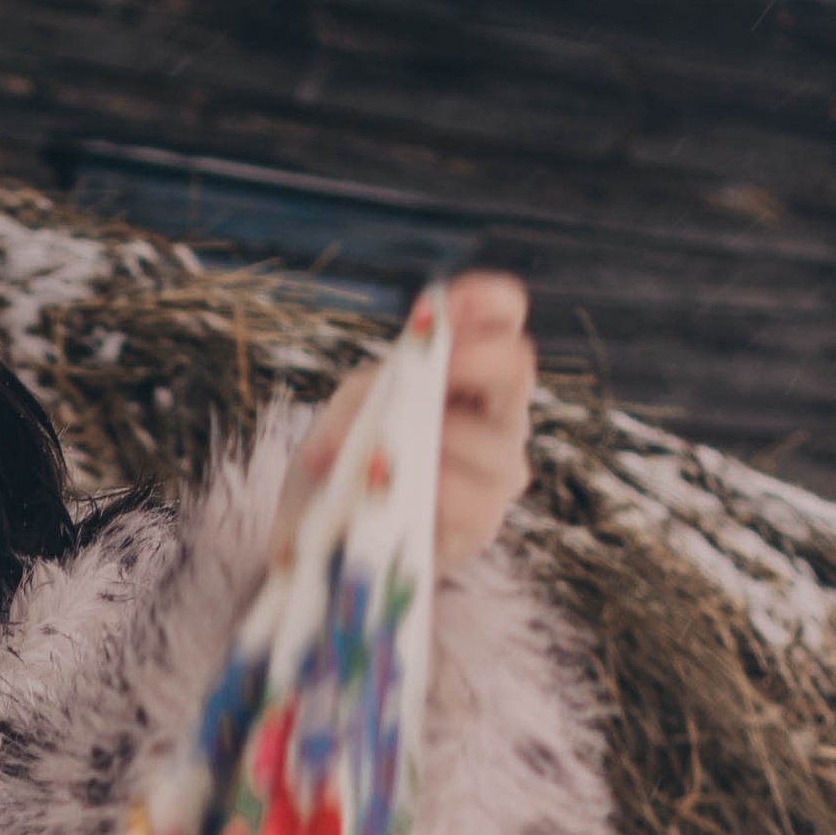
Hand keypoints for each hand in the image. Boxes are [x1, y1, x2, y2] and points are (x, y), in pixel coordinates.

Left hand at [270, 273, 536, 577]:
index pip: (504, 316)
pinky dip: (423, 491)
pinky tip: (382, 494)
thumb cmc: (345, 458)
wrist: (318, 535)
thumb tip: (406, 370)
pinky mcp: (482, 526)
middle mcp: (498, 416)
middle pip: (517, 366)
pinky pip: (471, 500)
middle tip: (419, 376)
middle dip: (467, 361)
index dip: (484, 299)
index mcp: (470, 372)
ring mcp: (498, 472)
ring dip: (423, 442)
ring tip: (365, 457)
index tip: (442, 304)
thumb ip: (384, 380)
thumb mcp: (352, 405)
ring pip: (491, 441)